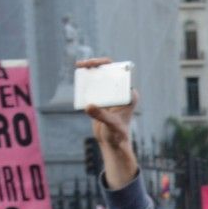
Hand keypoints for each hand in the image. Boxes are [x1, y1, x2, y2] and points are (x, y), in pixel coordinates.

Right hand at [77, 57, 139, 188]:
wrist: (113, 144)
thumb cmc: (117, 136)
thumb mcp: (111, 125)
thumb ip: (101, 115)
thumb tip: (88, 106)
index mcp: (129, 94)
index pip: (120, 73)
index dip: (107, 65)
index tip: (95, 64)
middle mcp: (121, 92)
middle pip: (109, 72)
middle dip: (96, 64)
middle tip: (82, 64)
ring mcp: (112, 95)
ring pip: (100, 78)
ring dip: (90, 71)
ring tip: (78, 67)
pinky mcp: (102, 100)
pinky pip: (94, 87)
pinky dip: (86, 82)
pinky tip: (78, 80)